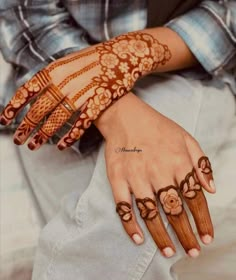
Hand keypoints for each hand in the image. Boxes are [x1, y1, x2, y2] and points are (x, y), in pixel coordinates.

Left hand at [0, 31, 170, 149]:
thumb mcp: (67, 61)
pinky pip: (81, 123)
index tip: (5, 120)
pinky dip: (70, 136)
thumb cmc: (94, 59)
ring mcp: (82, 92)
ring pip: (57, 118)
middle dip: (27, 126)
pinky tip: (62, 145)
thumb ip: (51, 76)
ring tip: (34, 145)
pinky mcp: (98, 101)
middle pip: (41, 108)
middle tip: (19, 140)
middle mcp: (66, 82)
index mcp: (55, 70)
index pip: (28, 90)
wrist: (123, 54)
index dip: (15, 106)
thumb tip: (35, 92)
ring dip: (44, 134)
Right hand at [94, 92, 214, 257]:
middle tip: (192, 251)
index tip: (207, 237)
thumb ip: (201, 163)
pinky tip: (138, 238)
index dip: (202, 220)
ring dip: (161, 235)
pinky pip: (123, 206)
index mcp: (178, 161)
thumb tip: (211, 189)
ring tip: (170, 251)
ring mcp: (136, 176)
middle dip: (186, 234)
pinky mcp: (117, 178)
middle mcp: (158, 171)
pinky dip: (130, 224)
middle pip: (174, 210)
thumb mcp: (186, 138)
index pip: (194, 198)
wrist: (125, 116)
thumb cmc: (157, 126)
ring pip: (150, 212)